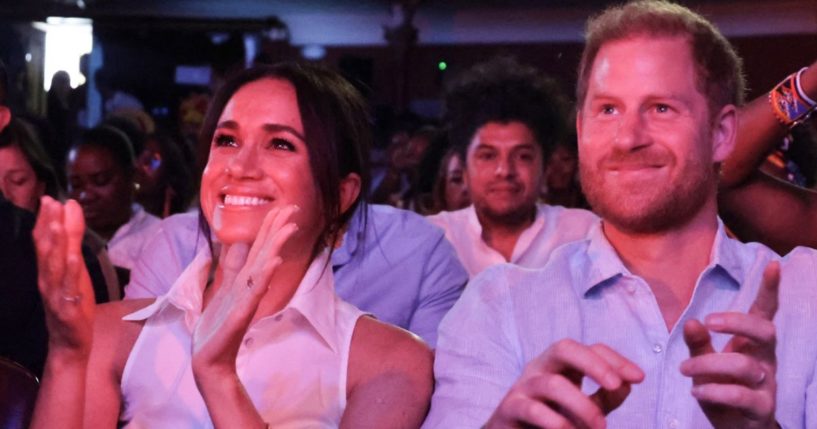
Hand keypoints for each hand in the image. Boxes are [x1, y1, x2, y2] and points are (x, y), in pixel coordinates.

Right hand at [32, 196, 93, 361]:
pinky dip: (68, 273)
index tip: (49, 198)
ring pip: (53, 267)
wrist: (70, 343)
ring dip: (54, 244)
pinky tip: (71, 257)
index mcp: (48, 270)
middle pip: (46, 251)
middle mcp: (47, 280)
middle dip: (48, 226)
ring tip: (57, 224)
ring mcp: (56, 294)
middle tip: (50, 203)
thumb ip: (72, 241)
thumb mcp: (74, 268)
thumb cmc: (71, 302)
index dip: (45, 220)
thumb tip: (70, 210)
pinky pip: (67, 289)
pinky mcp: (68, 308)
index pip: (43, 242)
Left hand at [191, 205, 298, 378]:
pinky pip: (254, 292)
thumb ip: (231, 268)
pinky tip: (272, 262)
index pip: (260, 247)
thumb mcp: (221, 291)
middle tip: (294, 208)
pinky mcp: (240, 314)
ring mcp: (246, 299)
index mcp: (243, 279)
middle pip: (266, 251)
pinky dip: (264, 276)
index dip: (271, 226)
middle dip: (278, 229)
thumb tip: (239, 244)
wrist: (209, 360)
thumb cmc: (215, 328)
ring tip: (288, 226)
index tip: (285, 207)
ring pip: (263, 267)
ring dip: (276, 245)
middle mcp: (248, 286)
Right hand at [486, 339, 643, 428]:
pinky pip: (532, 409)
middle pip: (564, 348)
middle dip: (593, 364)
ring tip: (600, 427)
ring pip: (552, 384)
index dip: (615, 359)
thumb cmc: (552, 421)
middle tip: (615, 385)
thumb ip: (606, 397)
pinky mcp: (509, 408)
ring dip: (582, 406)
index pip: (590, 349)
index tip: (639, 377)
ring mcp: (523, 387)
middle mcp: (540, 368)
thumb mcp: (584, 408)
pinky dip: (556, 422)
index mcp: (561, 365)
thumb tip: (628, 383)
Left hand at [681, 261, 779, 428]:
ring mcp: (766, 385)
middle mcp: (765, 360)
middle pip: (765, 332)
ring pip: (745, 366)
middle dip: (737, 322)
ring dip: (709, 364)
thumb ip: (698, 343)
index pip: (765, 313)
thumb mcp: (704, 363)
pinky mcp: (761, 409)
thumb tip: (693, 321)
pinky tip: (697, 391)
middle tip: (708, 322)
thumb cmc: (720, 388)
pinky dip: (716, 391)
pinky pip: (742, 396)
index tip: (772, 264)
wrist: (733, 428)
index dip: (770, 290)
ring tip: (684, 369)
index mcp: (752, 344)